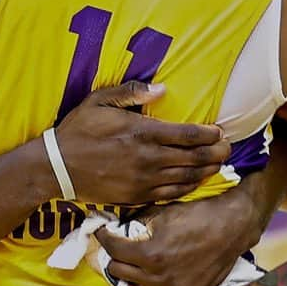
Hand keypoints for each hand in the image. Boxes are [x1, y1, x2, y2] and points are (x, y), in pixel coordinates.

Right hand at [56, 81, 230, 204]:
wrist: (57, 167)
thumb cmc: (79, 129)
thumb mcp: (100, 100)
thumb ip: (132, 92)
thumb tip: (162, 89)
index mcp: (141, 132)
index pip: (187, 135)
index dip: (208, 135)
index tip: (220, 132)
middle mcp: (147, 158)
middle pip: (192, 158)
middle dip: (215, 153)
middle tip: (229, 149)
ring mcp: (143, 180)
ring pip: (185, 177)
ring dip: (206, 171)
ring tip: (219, 165)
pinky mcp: (137, 196)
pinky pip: (170, 193)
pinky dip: (187, 188)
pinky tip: (195, 182)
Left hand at [96, 190, 257, 285]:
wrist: (232, 226)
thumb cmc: (196, 213)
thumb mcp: (161, 212)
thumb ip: (134, 223)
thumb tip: (115, 226)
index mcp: (149, 253)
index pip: (112, 248)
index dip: (104, 236)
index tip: (102, 230)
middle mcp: (158, 277)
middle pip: (118, 270)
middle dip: (115, 255)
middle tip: (119, 244)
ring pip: (137, 285)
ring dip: (134, 270)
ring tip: (140, 257)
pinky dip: (156, 281)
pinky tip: (162, 268)